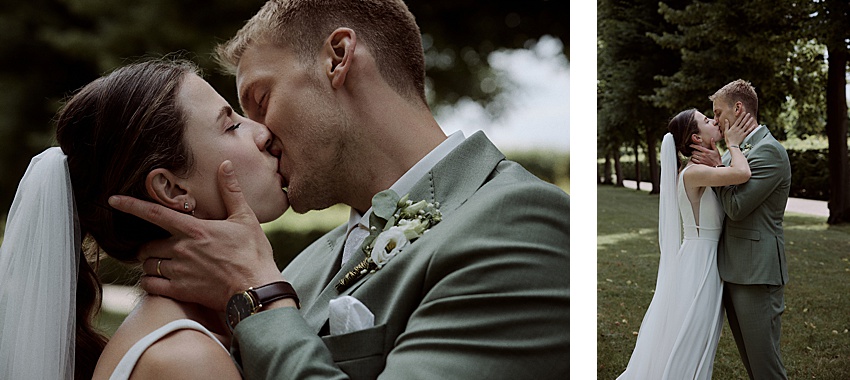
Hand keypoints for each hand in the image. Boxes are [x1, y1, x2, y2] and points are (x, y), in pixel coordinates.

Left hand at [108, 160, 282, 310]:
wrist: (256, 289)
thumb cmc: (253, 254)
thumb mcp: (245, 218)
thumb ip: (231, 191)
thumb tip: (225, 164)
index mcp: (194, 229)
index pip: (155, 213)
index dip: (131, 206)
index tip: (113, 200)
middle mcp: (181, 249)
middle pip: (147, 245)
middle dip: (149, 247)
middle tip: (160, 248)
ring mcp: (179, 272)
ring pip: (148, 266)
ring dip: (151, 265)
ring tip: (163, 265)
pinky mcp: (180, 291)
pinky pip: (150, 286)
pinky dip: (150, 283)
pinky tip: (159, 282)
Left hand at [690, 138, 721, 166]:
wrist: (717, 166)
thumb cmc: (717, 158)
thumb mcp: (716, 150)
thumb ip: (713, 144)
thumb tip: (712, 138)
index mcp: (706, 151)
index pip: (698, 147)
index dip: (693, 145)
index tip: (690, 145)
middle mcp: (703, 155)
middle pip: (694, 151)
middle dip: (693, 151)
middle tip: (693, 151)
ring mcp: (701, 159)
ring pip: (693, 156)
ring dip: (693, 155)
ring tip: (694, 154)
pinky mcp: (700, 163)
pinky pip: (694, 160)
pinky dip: (693, 159)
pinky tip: (694, 158)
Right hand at [723, 112, 756, 146]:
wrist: (732, 145)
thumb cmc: (728, 138)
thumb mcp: (725, 131)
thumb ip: (726, 125)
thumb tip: (726, 119)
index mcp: (733, 127)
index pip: (738, 120)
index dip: (741, 116)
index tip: (744, 112)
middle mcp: (738, 129)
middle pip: (743, 122)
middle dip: (746, 117)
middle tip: (749, 113)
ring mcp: (741, 132)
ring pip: (746, 125)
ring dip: (749, 121)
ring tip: (752, 118)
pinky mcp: (744, 135)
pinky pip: (748, 131)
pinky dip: (751, 128)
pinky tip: (754, 125)